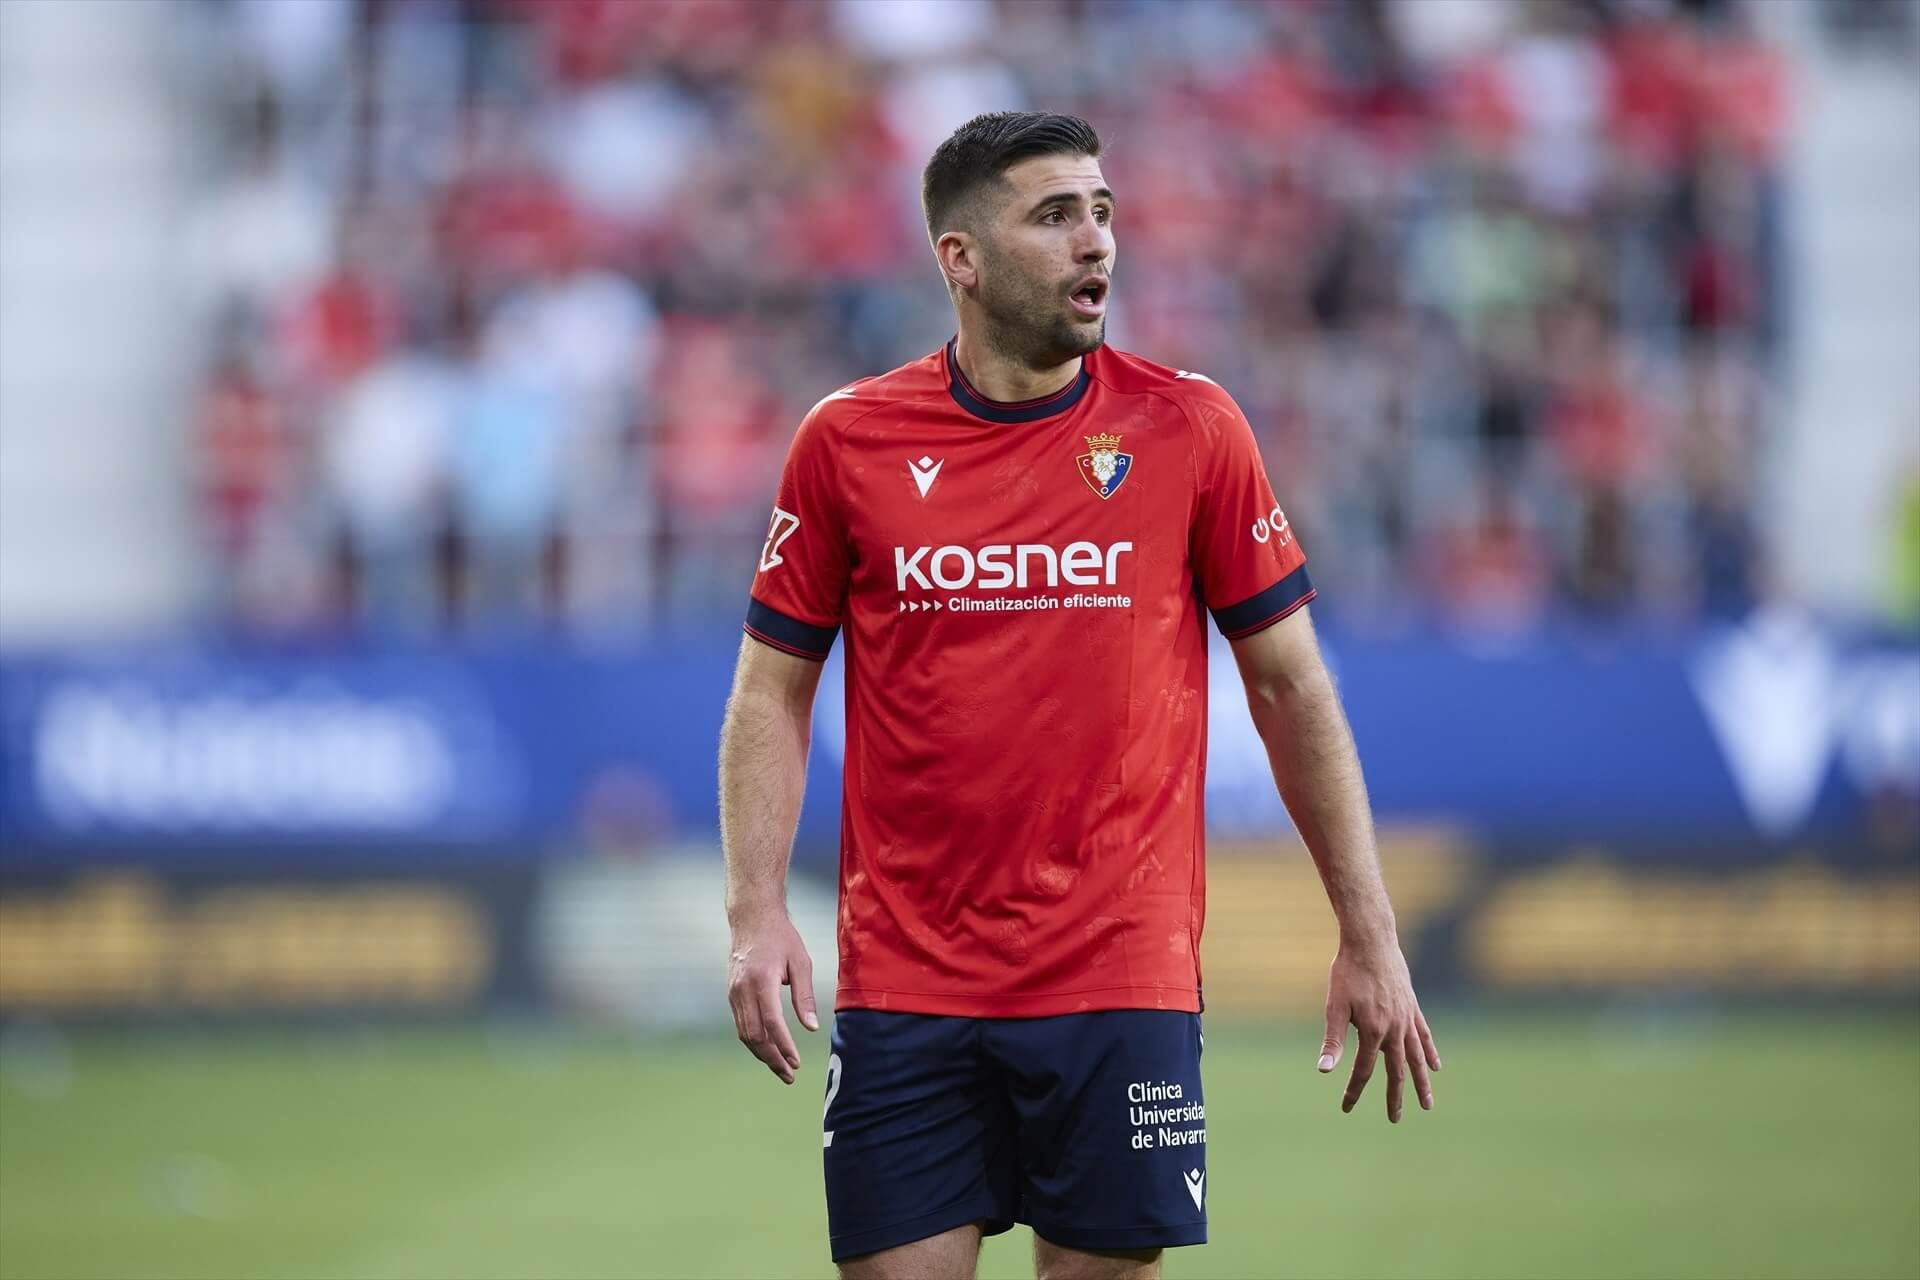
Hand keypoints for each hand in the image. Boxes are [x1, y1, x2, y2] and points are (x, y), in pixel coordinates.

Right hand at [727, 909, 818, 1083]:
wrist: (751, 918)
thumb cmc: (781, 938)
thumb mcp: (801, 962)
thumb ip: (804, 996)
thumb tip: (811, 1028)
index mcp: (761, 980)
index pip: (771, 1022)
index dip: (783, 1046)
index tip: (796, 1062)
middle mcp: (742, 989)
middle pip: (754, 1035)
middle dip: (772, 1059)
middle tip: (790, 1075)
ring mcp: (733, 993)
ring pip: (744, 1033)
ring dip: (762, 1054)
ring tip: (782, 1068)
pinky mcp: (731, 994)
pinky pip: (741, 1024)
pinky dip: (754, 1041)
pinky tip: (769, 1049)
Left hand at [1317, 939, 1440, 1121]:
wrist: (1371, 940)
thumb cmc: (1348, 971)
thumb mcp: (1334, 1005)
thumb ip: (1333, 1040)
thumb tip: (1324, 1070)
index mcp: (1373, 1031)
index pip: (1363, 1070)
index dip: (1354, 1091)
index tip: (1345, 1108)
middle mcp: (1395, 1029)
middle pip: (1396, 1071)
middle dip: (1395, 1097)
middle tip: (1394, 1119)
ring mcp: (1407, 1018)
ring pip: (1417, 1058)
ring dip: (1421, 1083)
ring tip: (1427, 1104)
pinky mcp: (1413, 1007)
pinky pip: (1424, 1035)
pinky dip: (1429, 1052)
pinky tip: (1435, 1066)